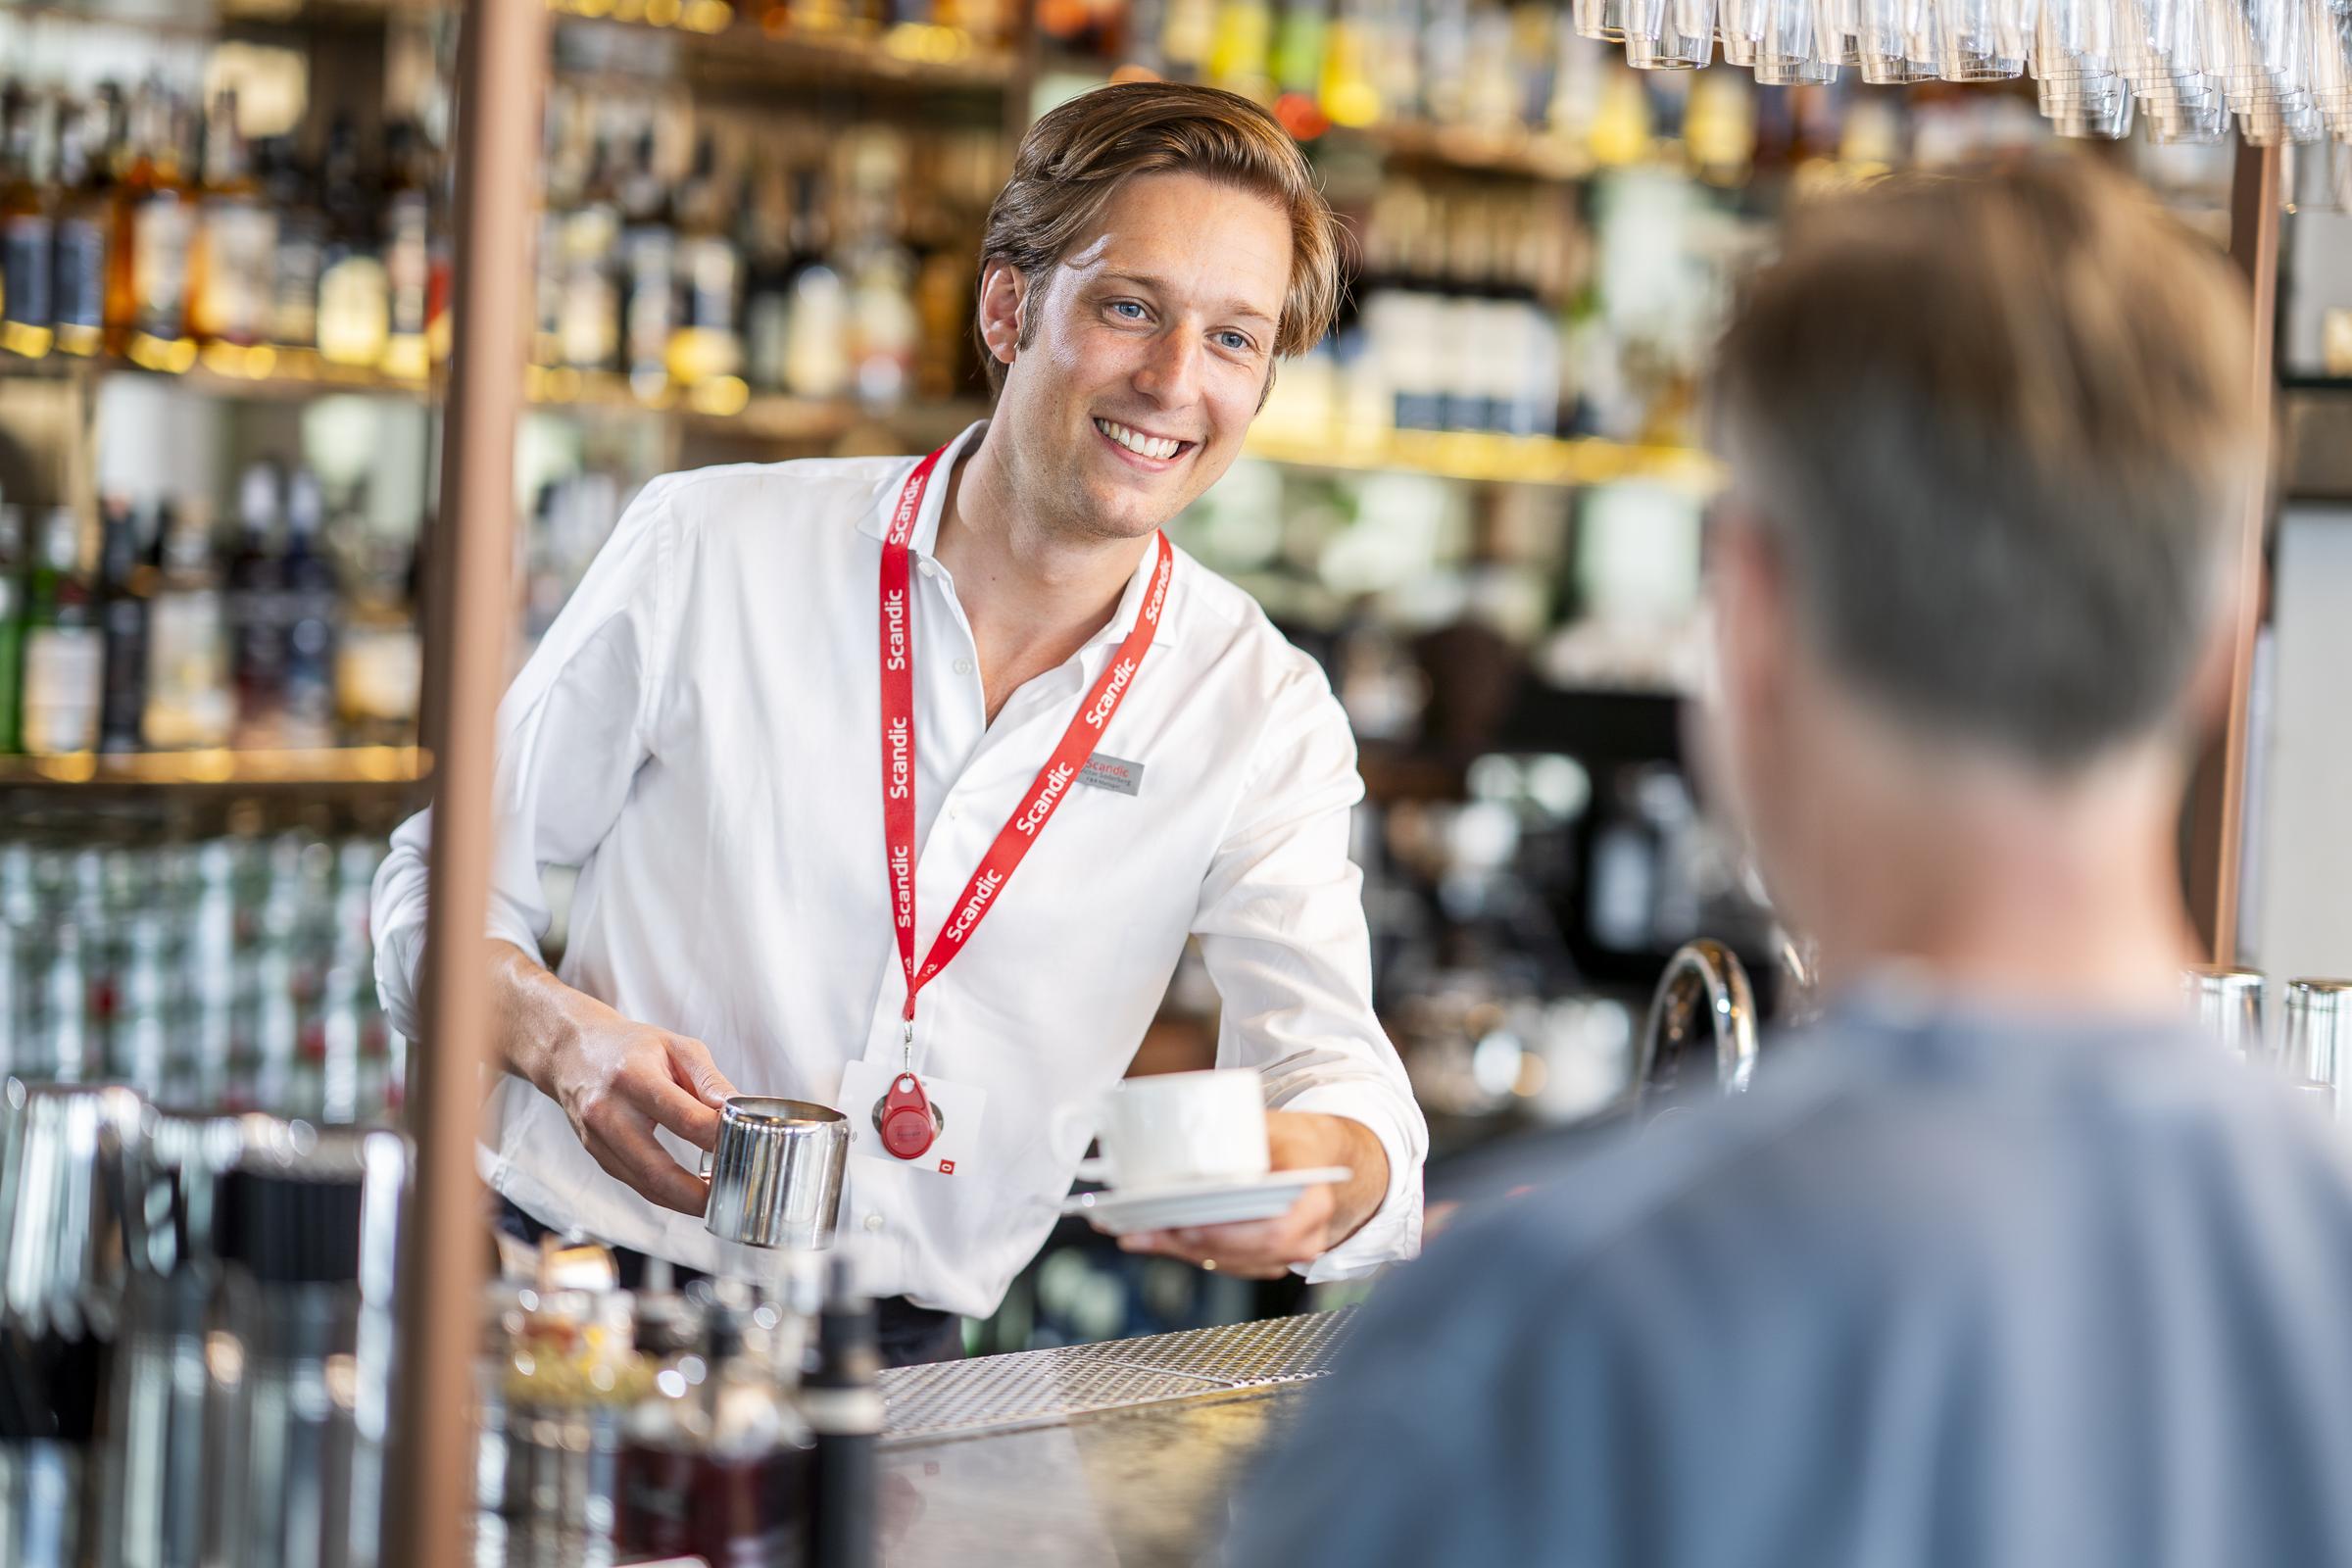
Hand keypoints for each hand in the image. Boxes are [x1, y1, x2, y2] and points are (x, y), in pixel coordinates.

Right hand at [489, 940, 738, 1214]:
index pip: (684, 1118)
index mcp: (633, 1078)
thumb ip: (709, 1081)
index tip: (747, 1145)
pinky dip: (665, 1194)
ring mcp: (597, 1139)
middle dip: (696, 1193)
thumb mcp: (676, 1047)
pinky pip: (634, 1184)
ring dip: (683, 1201)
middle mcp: (608, 1113)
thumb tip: (739, 1111)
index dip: (718, 1137)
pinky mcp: (596, 1155)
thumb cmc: (631, 1047)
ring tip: (718, 1201)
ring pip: (643, 1185)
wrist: (572, 1052)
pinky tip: (690, 1195)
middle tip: (731, 1196)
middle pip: (656, 1168)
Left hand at [1111, 1110, 1388, 1279]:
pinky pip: (1224, 1263)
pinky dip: (1187, 1251)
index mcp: (1315, 1200)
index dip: (1228, 1231)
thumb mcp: (1270, 1126)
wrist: (1320, 1158)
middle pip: (1243, 1251)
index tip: (1187, 1221)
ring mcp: (1287, 1255)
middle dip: (1191, 1241)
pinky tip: (1153, 1237)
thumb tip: (1181, 1145)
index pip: (1272, 1229)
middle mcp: (1307, 1236)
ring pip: (1229, 1262)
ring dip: (1179, 1249)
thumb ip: (1234, 1139)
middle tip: (1148, 1226)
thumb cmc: (1292, 1139)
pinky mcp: (1265, 1261)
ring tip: (1138, 1231)